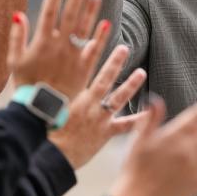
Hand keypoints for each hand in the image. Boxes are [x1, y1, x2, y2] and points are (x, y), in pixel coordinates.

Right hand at [6, 0, 108, 99]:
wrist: (41, 110)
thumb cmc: (26, 85)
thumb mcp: (14, 61)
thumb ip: (17, 37)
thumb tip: (17, 14)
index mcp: (41, 42)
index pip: (48, 12)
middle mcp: (58, 46)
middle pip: (69, 15)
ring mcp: (73, 57)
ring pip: (83, 29)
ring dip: (90, 11)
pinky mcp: (84, 69)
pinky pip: (94, 50)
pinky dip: (100, 37)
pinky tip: (107, 22)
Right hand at [49, 45, 146, 169]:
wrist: (52, 157)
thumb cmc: (45, 132)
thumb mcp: (48, 107)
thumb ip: (53, 88)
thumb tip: (52, 74)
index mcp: (74, 96)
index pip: (83, 69)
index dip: (90, 52)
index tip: (97, 38)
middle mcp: (89, 104)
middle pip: (104, 79)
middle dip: (114, 63)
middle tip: (124, 48)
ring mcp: (99, 118)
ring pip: (118, 98)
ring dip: (131, 85)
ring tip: (141, 72)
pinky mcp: (105, 133)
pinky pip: (126, 126)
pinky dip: (139, 119)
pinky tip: (151, 112)